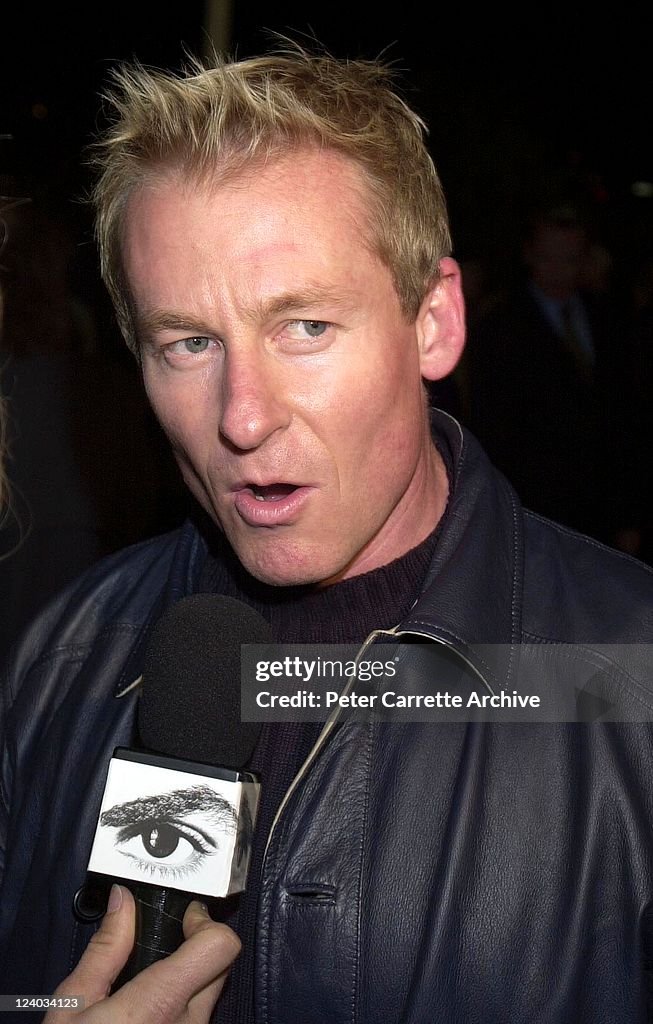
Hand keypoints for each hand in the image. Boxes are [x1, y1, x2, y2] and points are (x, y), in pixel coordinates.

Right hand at [45, 884, 239, 1023]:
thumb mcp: (73, 1005)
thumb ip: (106, 949)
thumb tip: (123, 902)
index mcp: (159, 1005)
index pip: (219, 947)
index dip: (205, 923)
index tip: (185, 918)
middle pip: (219, 967)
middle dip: (196, 947)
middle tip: (163, 945)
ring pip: (210, 996)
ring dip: (188, 982)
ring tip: (146, 987)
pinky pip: (198, 1020)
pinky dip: (181, 1009)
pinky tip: (149, 1015)